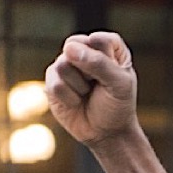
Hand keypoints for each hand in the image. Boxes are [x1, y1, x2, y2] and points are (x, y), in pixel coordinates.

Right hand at [45, 32, 137, 148]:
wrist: (106, 133)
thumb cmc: (118, 106)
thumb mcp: (120, 85)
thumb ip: (100, 64)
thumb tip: (69, 49)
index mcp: (108, 47)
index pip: (100, 39)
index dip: (104, 59)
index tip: (113, 75)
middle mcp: (85, 50)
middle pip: (75, 45)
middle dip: (88, 70)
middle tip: (99, 84)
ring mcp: (66, 64)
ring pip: (63, 65)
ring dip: (79, 86)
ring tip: (87, 93)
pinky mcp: (52, 79)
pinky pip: (55, 84)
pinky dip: (70, 98)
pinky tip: (77, 102)